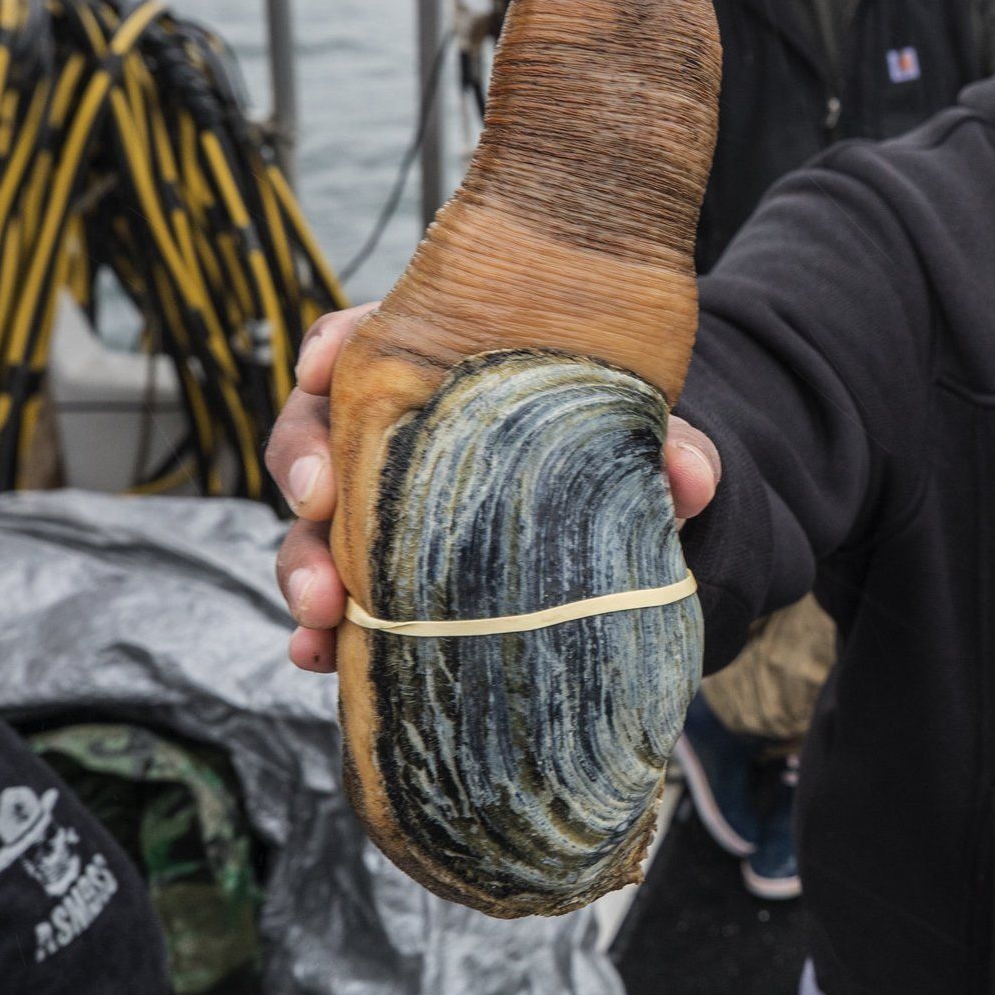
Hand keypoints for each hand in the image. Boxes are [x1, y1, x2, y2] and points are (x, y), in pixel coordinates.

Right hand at [265, 306, 721, 673]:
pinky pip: (339, 600)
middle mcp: (388, 431)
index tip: (324, 369)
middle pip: (316, 429)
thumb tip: (691, 476)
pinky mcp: (382, 577)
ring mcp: (376, 508)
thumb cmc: (610, 448)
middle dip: (302, 464)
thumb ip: (667, 446)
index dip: (334, 347)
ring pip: (313, 525)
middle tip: (317, 502)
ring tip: (319, 610)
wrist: (623, 522)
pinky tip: (319, 658)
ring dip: (302, 564)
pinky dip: (322, 631)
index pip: (368, 336)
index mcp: (437, 364)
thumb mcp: (643, 437)